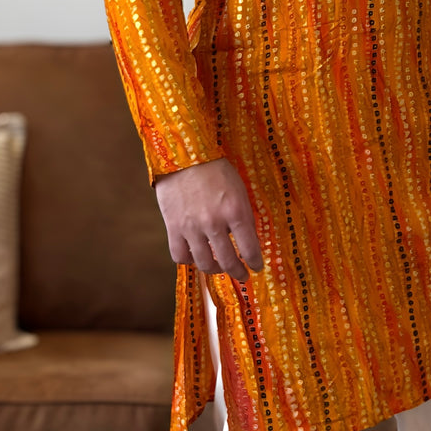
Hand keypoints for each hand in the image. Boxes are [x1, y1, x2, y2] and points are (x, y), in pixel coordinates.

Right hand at [154, 157, 263, 280]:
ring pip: (204, 263)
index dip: (255, 262)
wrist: (185, 155)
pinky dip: (189, 260)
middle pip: (227, 261)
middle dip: (238, 272)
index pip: (249, 248)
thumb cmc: (216, 168)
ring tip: (220, 268)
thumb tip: (248, 240)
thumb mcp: (239, 189)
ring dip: (215, 270)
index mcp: (235, 211)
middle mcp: (214, 223)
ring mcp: (191, 227)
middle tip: (242, 275)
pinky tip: (196, 257)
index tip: (257, 267)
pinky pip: (180, 256)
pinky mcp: (173, 227)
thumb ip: (243, 215)